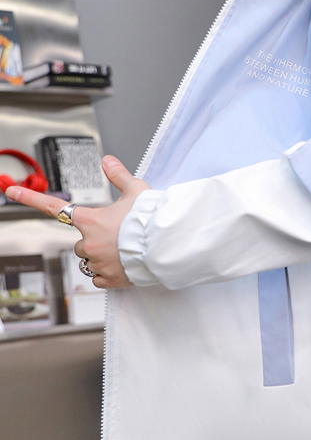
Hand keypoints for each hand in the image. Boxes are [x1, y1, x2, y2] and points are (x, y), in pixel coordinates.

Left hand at [5, 155, 150, 288]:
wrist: (167, 245)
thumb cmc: (151, 218)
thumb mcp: (137, 191)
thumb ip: (119, 176)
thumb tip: (107, 160)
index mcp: (91, 220)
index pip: (54, 206)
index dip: (30, 198)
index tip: (11, 190)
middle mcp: (90, 242)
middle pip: (80, 243)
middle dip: (94, 241)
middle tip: (117, 236)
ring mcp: (98, 263)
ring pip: (89, 261)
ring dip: (101, 257)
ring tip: (123, 251)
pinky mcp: (109, 279)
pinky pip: (98, 278)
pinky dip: (107, 274)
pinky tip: (122, 265)